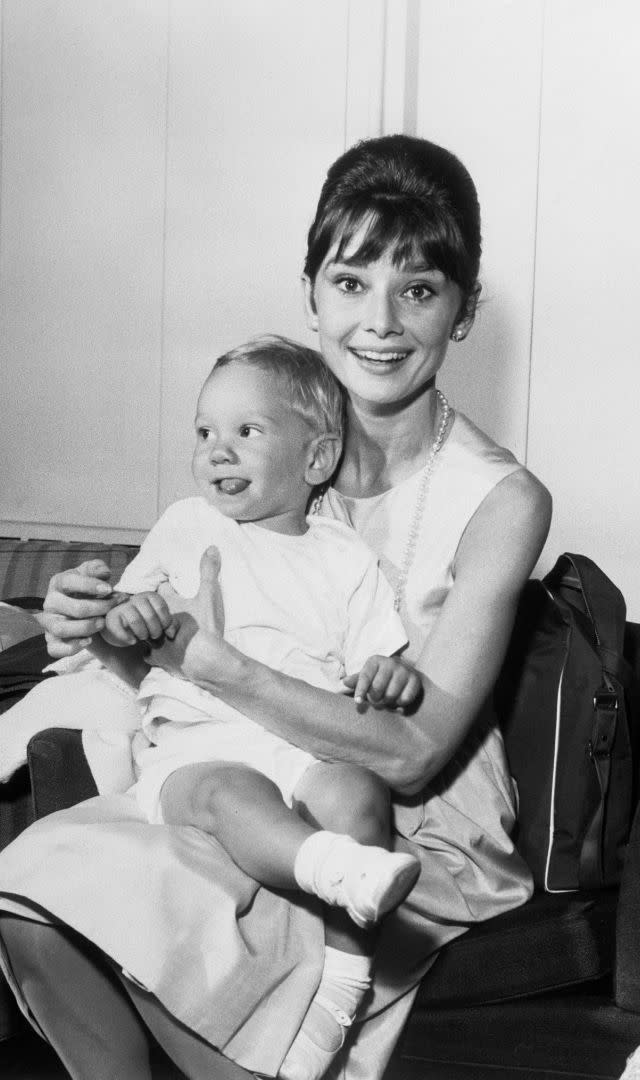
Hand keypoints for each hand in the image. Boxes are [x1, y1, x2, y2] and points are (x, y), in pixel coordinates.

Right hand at [39, 560, 123, 657]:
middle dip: (97, 608)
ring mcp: (49, 623)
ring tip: (102, 623)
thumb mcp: (91, 573)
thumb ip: (97, 568)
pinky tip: (88, 641)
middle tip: (112, 607)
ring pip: (62, 629)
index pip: (70, 582)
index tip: (109, 589)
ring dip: (86, 627)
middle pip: (72, 608)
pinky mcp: (51, 640)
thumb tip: (103, 573)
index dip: (90, 585)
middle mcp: (51, 603)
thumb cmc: (86, 588)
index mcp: (58, 583)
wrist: (80, 607)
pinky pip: (55, 648)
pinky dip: (71, 648)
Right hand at [102, 591, 177, 647]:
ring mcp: (122, 607)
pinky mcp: (111, 617)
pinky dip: (127, 638)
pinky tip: (132, 641)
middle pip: (150, 616)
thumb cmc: (145, 623)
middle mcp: (136, 598)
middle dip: (155, 631)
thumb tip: (171, 634)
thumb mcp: (160, 621)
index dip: (165, 622)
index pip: (161, 608)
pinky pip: (119, 628)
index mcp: (150, 596)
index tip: (163, 629)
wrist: (123, 626)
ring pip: (136, 621)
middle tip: (154, 636)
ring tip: (143, 637)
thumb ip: (170, 625)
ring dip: (142, 634)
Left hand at [149, 546, 226, 683]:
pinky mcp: (158, 659)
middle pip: (147, 613)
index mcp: (166, 606)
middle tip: (153, 606)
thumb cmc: (206, 628)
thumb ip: (209, 571)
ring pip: (144, 633)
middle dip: (150, 610)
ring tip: (153, 629)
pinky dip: (151, 652)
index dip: (162, 587)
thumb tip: (212, 547)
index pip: (158, 591)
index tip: (164, 584)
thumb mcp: (209, 596)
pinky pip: (147, 654)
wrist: (206, 660)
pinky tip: (154, 651)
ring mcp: (155, 642)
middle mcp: (156, 623)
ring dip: (148, 630)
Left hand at [343, 655, 422, 710]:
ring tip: (386, 699)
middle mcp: (390, 663)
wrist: (404, 671)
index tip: (358, 702)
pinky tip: (397, 699)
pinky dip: (399, 704)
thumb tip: (344, 682)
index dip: (360, 690)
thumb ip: (357, 680)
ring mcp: (404, 670)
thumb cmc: (380, 676)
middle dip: (374, 699)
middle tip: (375, 700)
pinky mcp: (415, 680)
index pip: (365, 677)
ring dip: (387, 702)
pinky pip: (404, 699)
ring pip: (391, 695)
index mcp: (375, 661)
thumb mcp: (368, 675)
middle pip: (377, 688)